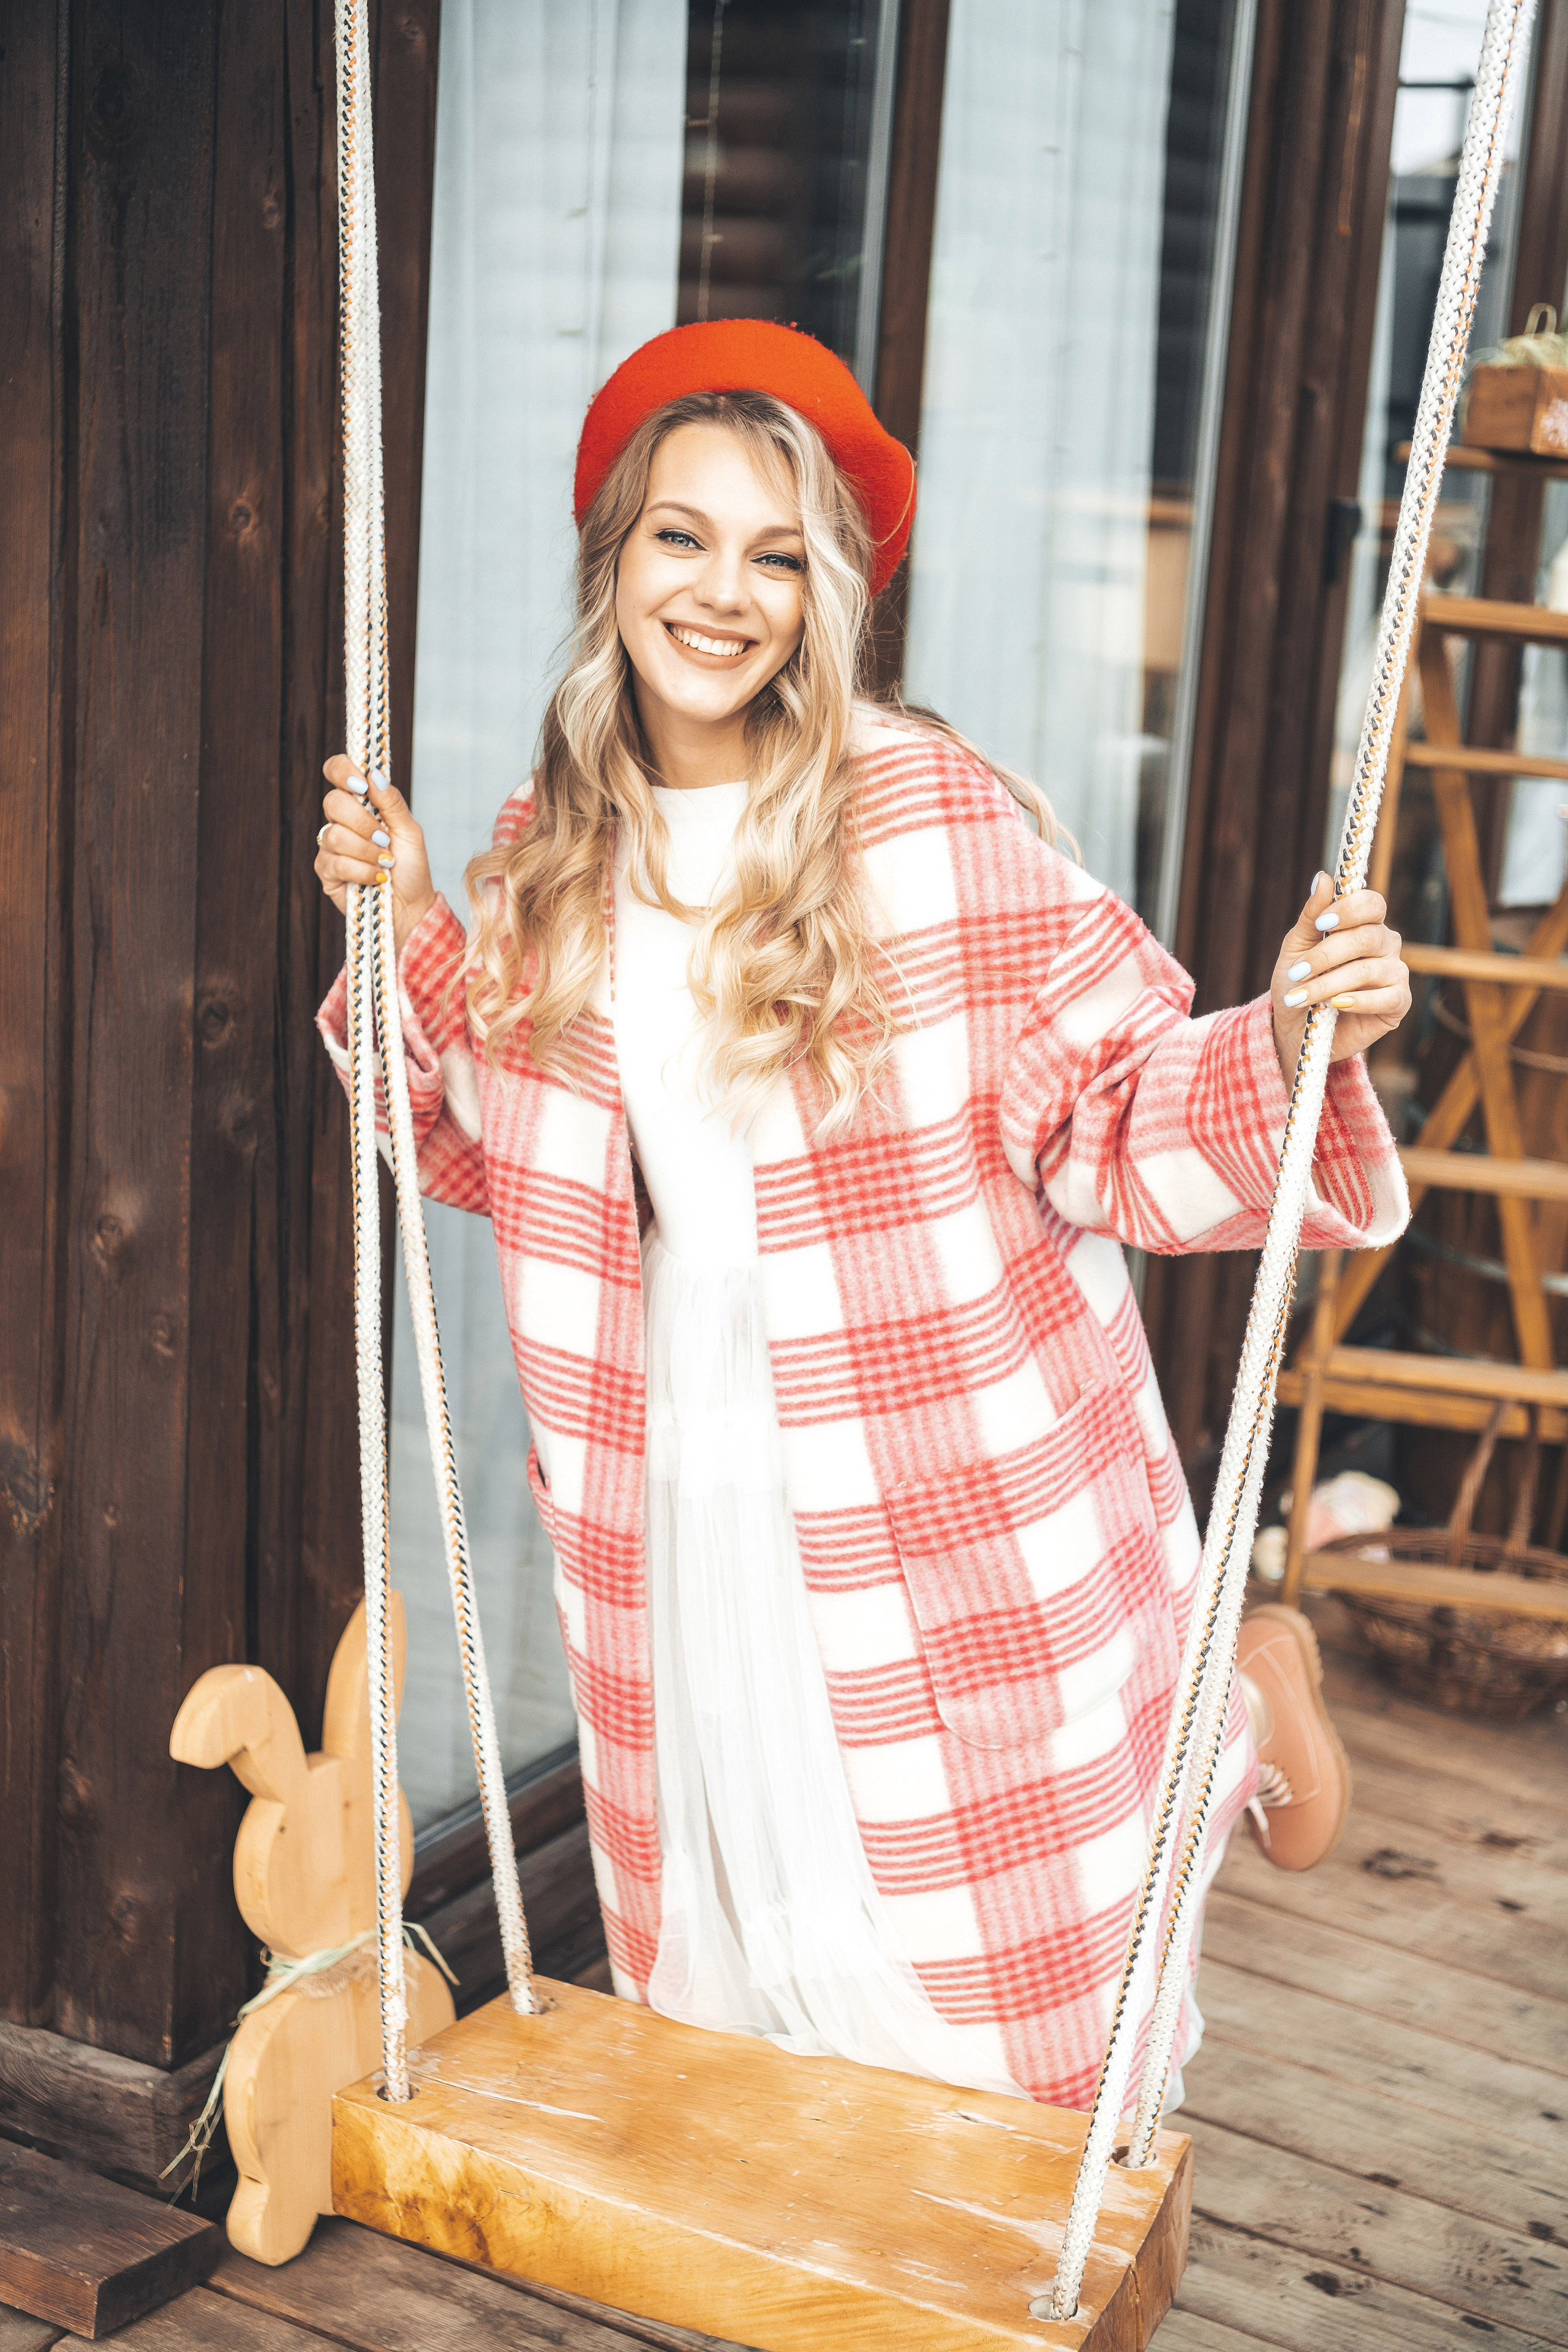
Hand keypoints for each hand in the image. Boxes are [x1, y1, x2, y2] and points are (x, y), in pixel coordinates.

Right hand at [314, 757, 435, 957]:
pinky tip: (376, 878)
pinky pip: (335, 862)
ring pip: (334, 835)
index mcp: (361, 803)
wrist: (411, 907)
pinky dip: (361, 870)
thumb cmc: (411, 868)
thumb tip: (374, 774)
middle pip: (332, 802)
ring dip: (367, 851)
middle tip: (385, 839)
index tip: (360, 785)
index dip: (342, 771)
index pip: (337, 771)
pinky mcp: (326, 872)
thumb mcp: (410, 832)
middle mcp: (342, 820)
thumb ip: (392, 802)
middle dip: (363, 822)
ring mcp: (331, 846)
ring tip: (386, 863)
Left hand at [1271, 871, 1410, 1078]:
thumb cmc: (1298, 982)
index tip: (1322, 923)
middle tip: (1296, 973)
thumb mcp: (1296, 948)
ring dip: (1329, 984)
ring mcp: (1395, 973)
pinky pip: (1386, 997)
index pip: (1372, 904)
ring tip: (1300, 997)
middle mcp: (1385, 944)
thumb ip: (1312, 915)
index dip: (1350, 910)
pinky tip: (1335, 1006)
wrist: (1296, 1029)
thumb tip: (1323, 877)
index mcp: (1364, 924)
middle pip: (1368, 937)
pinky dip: (1358, 1001)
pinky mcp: (1398, 1003)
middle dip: (1326, 955)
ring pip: (1369, 970)